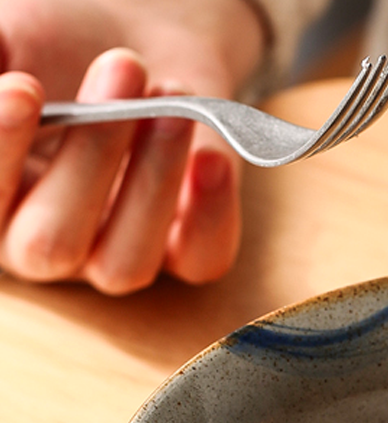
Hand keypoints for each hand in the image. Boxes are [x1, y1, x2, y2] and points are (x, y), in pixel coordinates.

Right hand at [0, 0, 265, 293]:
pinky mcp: (187, 254)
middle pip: (51, 244)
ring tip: (171, 103)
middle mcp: (44, 242)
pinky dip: (210, 215)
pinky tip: (211, 160)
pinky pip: (200, 261)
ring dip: (152, 181)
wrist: (139, 38)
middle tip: (123, 67)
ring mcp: (116, 257)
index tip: (26, 88)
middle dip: (90, 156)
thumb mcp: (8, 39)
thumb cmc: (54, 40)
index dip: (1, 148)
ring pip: (124, 264)